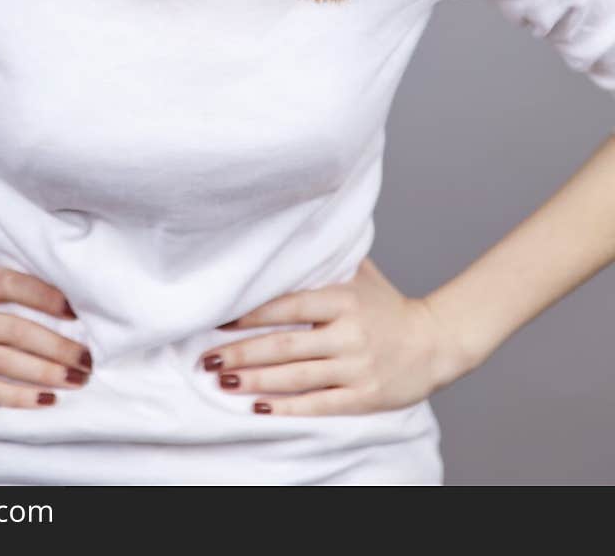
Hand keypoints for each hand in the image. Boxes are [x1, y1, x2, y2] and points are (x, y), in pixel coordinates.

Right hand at [0, 257, 92, 408]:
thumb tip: (42, 249)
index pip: (10, 282)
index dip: (43, 294)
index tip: (74, 309)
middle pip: (16, 329)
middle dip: (57, 345)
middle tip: (87, 356)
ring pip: (6, 361)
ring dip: (46, 372)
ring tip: (77, 378)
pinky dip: (18, 397)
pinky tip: (45, 400)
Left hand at [199, 256, 463, 415]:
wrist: (435, 342)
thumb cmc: (388, 305)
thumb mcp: (361, 274)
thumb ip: (327, 259)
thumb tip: (287, 234)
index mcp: (344, 299)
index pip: (289, 306)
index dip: (252, 314)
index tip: (220, 320)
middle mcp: (348, 333)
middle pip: (286, 345)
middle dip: (242, 352)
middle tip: (207, 358)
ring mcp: (356, 367)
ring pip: (296, 376)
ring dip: (256, 380)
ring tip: (223, 380)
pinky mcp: (363, 396)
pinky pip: (318, 403)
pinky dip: (286, 407)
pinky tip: (259, 407)